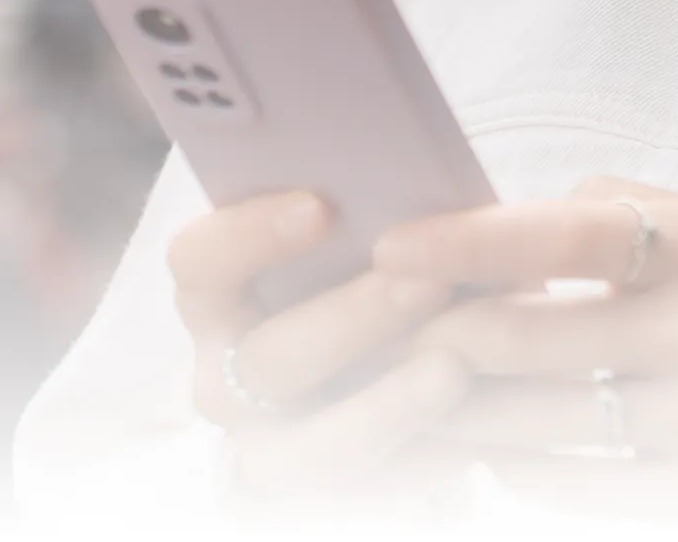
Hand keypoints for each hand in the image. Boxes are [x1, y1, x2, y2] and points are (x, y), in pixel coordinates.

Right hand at [165, 190, 471, 504]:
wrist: (383, 375)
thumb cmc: (371, 276)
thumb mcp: (360, 237)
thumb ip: (367, 213)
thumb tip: (420, 180)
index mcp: (215, 294)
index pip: (198, 260)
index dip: (249, 233)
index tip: (321, 205)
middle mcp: (225, 376)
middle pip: (266, 356)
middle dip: (351, 317)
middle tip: (429, 278)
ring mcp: (266, 446)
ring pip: (310, 441)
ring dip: (385, 403)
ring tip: (455, 368)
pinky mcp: (318, 498)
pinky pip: (367, 491)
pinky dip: (423, 459)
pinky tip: (479, 432)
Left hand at [376, 177, 677, 517]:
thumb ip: (609, 216)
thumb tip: (489, 224)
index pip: (567, 235)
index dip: (468, 240)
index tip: (393, 247)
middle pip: (525, 339)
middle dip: (433, 336)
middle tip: (379, 332)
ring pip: (534, 422)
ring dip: (454, 410)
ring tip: (407, 393)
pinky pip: (575, 490)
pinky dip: (516, 470)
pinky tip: (488, 450)